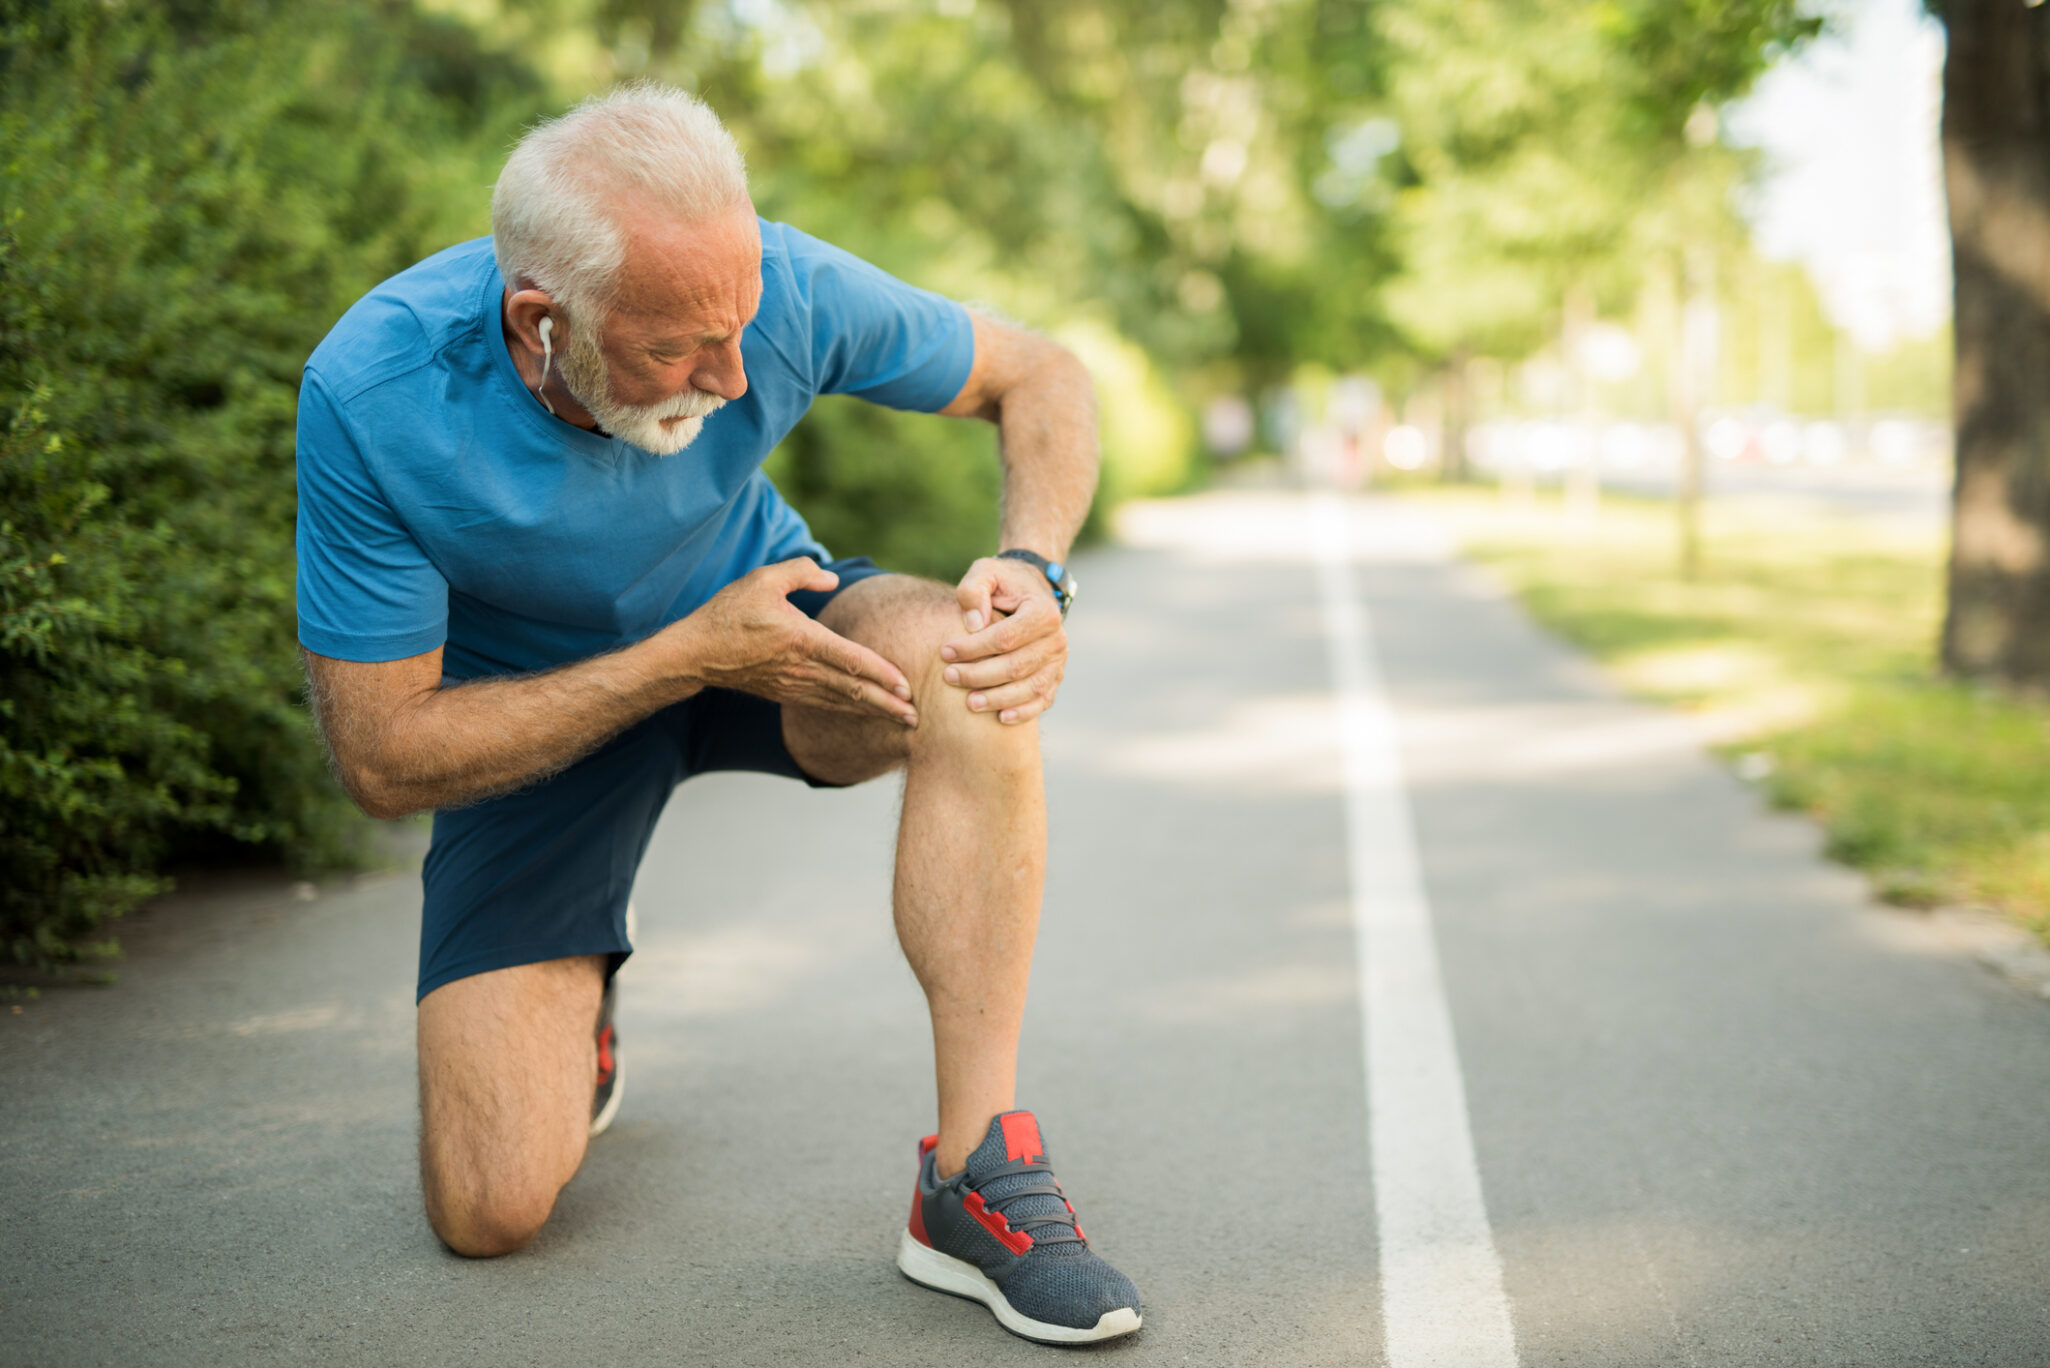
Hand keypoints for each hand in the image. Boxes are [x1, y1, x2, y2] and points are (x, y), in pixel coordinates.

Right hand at [672, 558, 916, 725]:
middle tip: (918, 716)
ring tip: (903, 722)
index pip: (851, 659)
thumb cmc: (730, 612)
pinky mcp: (786, 693)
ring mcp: (794, 685)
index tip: (906, 685)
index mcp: (801, 639)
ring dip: (875, 713)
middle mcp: (802, 668)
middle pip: (854, 689)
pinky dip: (851, 711)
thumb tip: (831, 579)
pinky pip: (826, 704)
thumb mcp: (763, 579)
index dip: (881, 673)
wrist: (696, 652)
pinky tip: (867, 713)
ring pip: (843, 702)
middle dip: (888, 704)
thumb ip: (801, 572)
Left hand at [942, 555, 1067, 723]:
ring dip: (998, 698)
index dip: (973, 648)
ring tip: (969, 704)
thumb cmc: (1002, 583)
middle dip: (979, 675)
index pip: (1005, 637)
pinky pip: (1043, 700)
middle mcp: (1057, 638)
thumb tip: (973, 624)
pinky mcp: (1055, 677)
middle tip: (949, 677)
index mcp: (1043, 611)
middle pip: (1016, 666)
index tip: (944, 652)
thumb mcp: (985, 572)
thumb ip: (974, 589)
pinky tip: (1000, 718)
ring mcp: (1058, 661)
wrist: (1029, 591)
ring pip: (1030, 687)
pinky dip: (1023, 712)